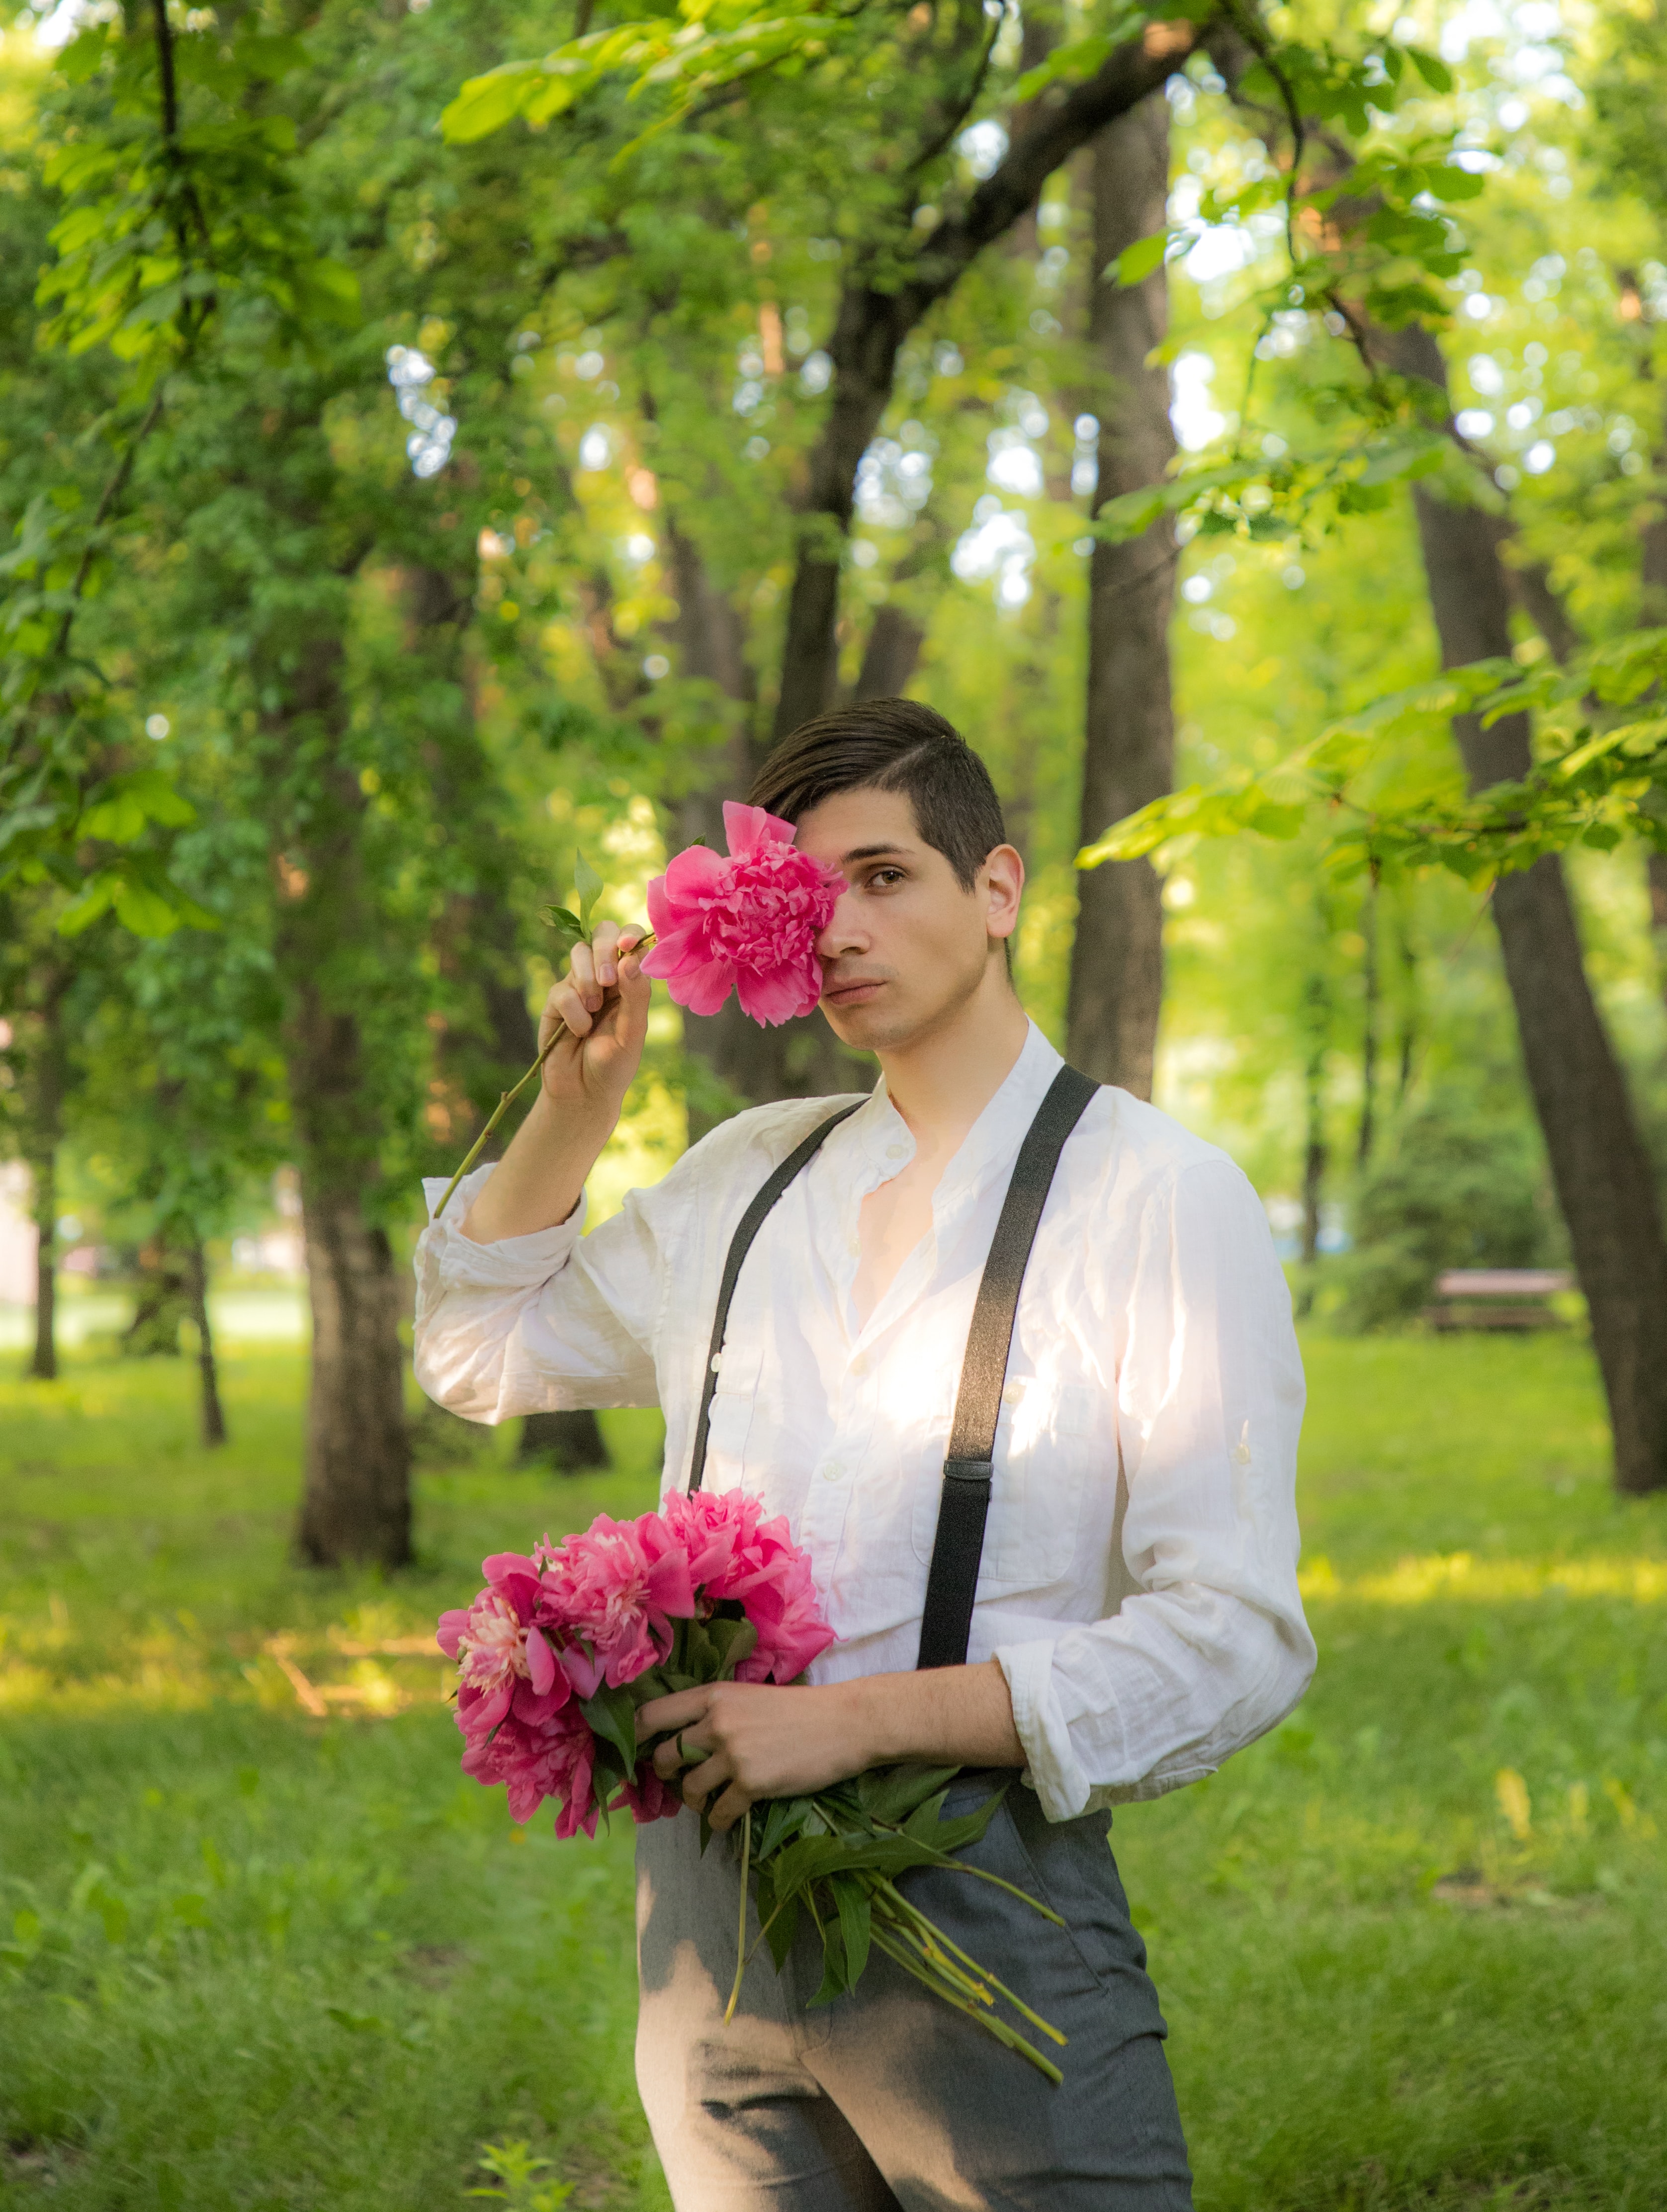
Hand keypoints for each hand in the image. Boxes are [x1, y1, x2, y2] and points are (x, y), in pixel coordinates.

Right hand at [539, 920, 650, 1116]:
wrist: (583, 1093)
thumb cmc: (614, 1065)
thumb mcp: (633, 1033)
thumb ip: (636, 995)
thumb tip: (631, 958)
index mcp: (632, 980)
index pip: (633, 941)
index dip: (631, 935)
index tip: (629, 945)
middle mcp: (607, 976)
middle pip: (603, 934)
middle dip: (604, 951)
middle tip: (608, 981)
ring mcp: (580, 985)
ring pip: (579, 954)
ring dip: (588, 980)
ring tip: (593, 1009)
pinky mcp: (557, 1000)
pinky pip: (563, 989)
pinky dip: (573, 1011)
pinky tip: (579, 1031)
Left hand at [635, 1681, 876, 1832]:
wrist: (844, 1723)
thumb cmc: (799, 1709)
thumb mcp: (749, 1696)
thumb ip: (716, 1712)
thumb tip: (683, 1737)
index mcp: (714, 1695)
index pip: (652, 1715)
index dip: (637, 1736)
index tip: (639, 1750)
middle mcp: (717, 1723)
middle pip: (666, 1756)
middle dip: (669, 1773)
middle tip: (683, 1778)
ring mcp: (733, 1754)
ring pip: (689, 1788)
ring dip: (694, 1801)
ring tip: (709, 1800)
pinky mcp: (751, 1784)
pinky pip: (718, 1813)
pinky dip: (719, 1820)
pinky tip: (729, 1817)